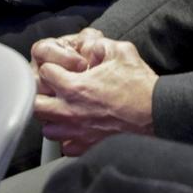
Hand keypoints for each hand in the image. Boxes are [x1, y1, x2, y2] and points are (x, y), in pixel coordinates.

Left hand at [31, 33, 158, 155]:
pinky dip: (68, 138)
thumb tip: (90, 47)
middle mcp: (70, 111)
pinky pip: (65, 146)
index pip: (45, 73)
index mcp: (74, 87)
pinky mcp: (87, 147)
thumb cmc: (140, 86)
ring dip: (52, 118)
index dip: (53, 67)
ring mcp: (77, 132)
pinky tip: (78, 128)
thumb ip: (100, 45)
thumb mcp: (121, 52)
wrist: (157, 114)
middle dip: (41, 94)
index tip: (61, 69)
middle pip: (35, 104)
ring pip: (47, 129)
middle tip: (53, 91)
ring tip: (64, 111)